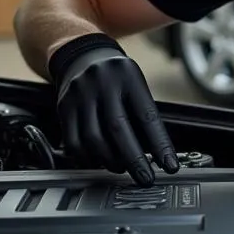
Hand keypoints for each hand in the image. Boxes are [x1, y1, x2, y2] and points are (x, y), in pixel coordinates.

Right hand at [48, 34, 178, 185]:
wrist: (81, 56)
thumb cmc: (116, 76)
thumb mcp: (134, 84)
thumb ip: (142, 114)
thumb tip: (157, 154)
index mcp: (128, 76)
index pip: (147, 116)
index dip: (160, 145)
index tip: (169, 166)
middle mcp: (102, 83)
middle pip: (118, 129)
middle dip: (134, 160)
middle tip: (145, 178)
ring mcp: (80, 94)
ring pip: (94, 138)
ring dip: (110, 161)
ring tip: (121, 167)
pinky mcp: (63, 106)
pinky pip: (73, 141)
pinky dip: (88, 158)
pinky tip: (98, 161)